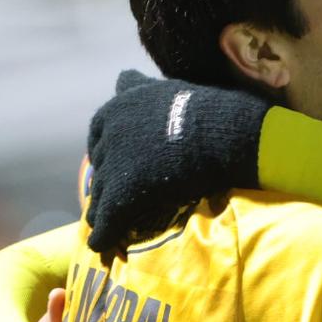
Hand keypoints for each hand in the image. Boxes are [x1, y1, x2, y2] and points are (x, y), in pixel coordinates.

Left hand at [85, 70, 270, 252]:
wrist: (222, 134)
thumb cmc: (204, 111)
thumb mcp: (163, 88)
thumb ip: (138, 87)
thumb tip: (122, 75)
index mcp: (115, 108)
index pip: (99, 136)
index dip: (110, 153)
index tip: (122, 165)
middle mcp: (107, 135)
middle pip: (101, 168)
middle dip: (108, 182)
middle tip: (116, 197)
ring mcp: (114, 166)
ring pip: (100, 197)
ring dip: (103, 212)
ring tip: (107, 227)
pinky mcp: (122, 196)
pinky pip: (106, 222)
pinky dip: (103, 236)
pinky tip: (103, 246)